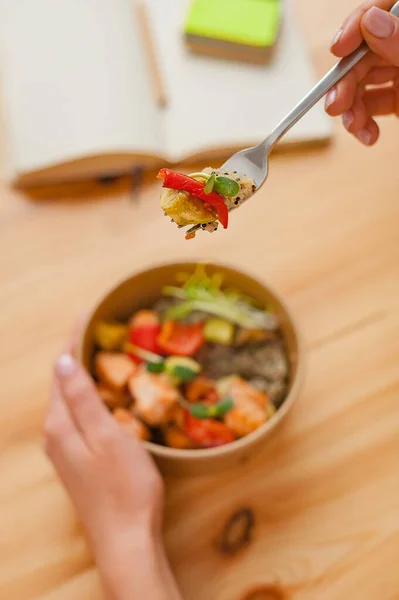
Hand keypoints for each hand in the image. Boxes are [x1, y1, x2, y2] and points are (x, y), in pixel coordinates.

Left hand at [45, 325, 181, 599]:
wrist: (126, 538)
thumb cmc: (124, 487)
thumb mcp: (107, 436)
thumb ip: (81, 398)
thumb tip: (61, 361)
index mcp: (60, 423)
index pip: (62, 368)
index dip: (75, 338)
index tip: (90, 312)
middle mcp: (55, 433)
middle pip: (64, 381)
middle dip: (78, 351)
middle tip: (102, 326)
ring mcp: (65, 448)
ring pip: (70, 398)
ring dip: (84, 371)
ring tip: (105, 349)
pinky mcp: (78, 459)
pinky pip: (78, 414)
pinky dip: (90, 393)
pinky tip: (106, 391)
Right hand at [325, 0, 398, 144]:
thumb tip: (371, 21)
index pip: (382, 11)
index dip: (356, 25)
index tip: (339, 49)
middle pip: (364, 54)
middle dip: (346, 83)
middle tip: (335, 106)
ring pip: (363, 81)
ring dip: (351, 108)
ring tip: (354, 128)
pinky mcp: (398, 98)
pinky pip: (373, 104)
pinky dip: (364, 122)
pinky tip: (368, 136)